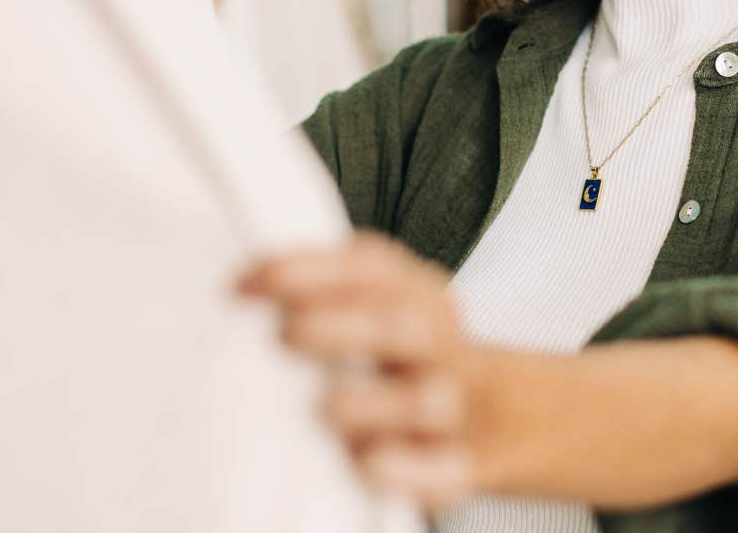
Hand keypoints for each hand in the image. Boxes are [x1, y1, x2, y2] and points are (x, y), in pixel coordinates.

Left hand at [237, 232, 485, 509]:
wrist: (494, 416)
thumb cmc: (407, 362)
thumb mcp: (384, 311)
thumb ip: (328, 296)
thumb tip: (243, 287)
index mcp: (418, 296)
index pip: (373, 267)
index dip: (309, 268)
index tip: (247, 282)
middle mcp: (438, 345)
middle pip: (403, 325)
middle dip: (341, 325)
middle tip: (285, 334)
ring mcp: (452, 405)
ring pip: (426, 401)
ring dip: (371, 403)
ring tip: (324, 408)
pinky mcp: (458, 463)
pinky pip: (442, 469)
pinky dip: (406, 468)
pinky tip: (368, 462)